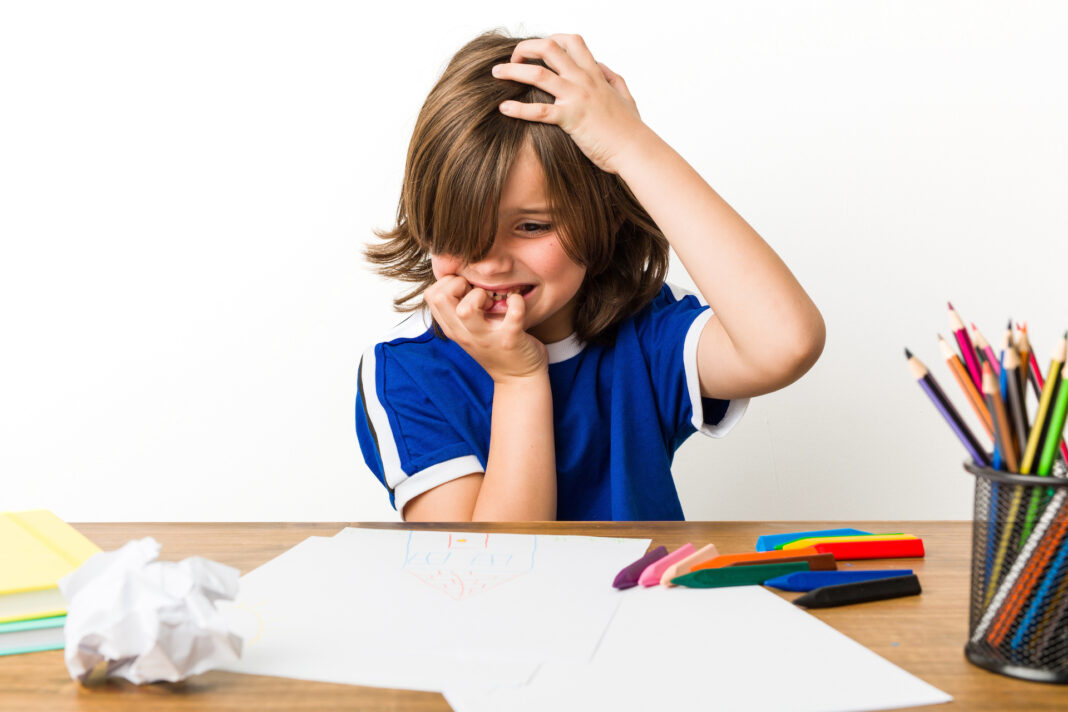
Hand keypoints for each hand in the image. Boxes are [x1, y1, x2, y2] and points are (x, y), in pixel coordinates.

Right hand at [424, 275, 548, 382]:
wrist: (518, 379)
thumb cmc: (495, 347)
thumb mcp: (468, 330)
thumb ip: (458, 310)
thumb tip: (457, 278)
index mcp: (453, 328)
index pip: (431, 295)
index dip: (447, 283)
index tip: (465, 288)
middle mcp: (464, 334)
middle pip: (440, 297)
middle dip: (458, 284)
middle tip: (477, 293)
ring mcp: (486, 338)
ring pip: (466, 309)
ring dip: (480, 295)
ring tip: (492, 301)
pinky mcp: (510, 340)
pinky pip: (513, 314)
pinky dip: (516, 301)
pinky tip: (516, 301)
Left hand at [491, 34, 647, 173]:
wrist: (636, 150)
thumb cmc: (631, 128)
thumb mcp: (625, 95)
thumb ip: (612, 78)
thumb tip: (601, 68)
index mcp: (594, 74)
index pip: (571, 41)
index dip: (550, 39)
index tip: (538, 51)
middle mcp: (584, 80)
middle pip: (549, 48)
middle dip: (525, 48)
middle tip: (512, 59)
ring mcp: (577, 98)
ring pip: (539, 74)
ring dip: (513, 71)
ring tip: (495, 74)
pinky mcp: (572, 120)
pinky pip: (540, 111)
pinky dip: (518, 108)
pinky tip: (503, 108)